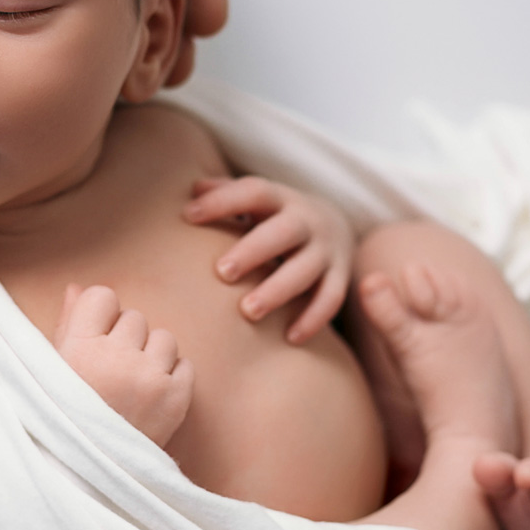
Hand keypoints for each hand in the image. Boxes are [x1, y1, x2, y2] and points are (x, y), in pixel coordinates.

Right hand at [53, 283, 192, 447]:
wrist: (88, 482)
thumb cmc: (63, 422)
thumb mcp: (52, 373)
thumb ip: (67, 326)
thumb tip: (77, 288)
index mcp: (78, 349)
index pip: (102, 296)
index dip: (100, 315)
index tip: (94, 337)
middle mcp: (116, 358)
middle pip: (134, 318)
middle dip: (125, 338)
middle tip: (111, 372)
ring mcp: (150, 379)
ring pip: (163, 338)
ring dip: (151, 355)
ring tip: (132, 385)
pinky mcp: (176, 400)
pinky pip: (185, 365)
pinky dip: (172, 377)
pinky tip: (150, 397)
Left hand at [183, 177, 354, 342]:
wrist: (338, 226)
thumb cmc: (277, 218)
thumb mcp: (258, 202)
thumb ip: (226, 194)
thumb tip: (192, 191)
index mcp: (281, 199)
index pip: (253, 192)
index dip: (222, 202)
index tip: (189, 215)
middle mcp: (307, 221)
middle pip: (283, 232)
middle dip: (253, 251)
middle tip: (222, 272)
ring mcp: (327, 249)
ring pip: (306, 269)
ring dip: (278, 290)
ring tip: (248, 312)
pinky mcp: (340, 276)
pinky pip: (331, 299)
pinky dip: (312, 319)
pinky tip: (289, 338)